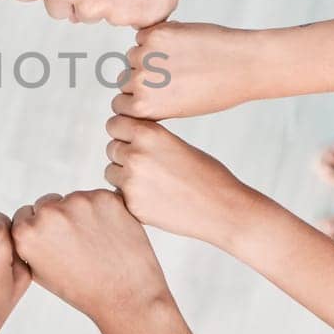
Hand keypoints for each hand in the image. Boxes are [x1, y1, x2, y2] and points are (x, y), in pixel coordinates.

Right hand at [11, 189, 168, 326]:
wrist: (125, 295)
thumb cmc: (84, 289)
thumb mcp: (40, 272)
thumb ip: (29, 243)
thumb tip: (29, 222)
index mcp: (27, 232)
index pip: (26, 214)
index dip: (41, 228)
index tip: (55, 241)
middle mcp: (49, 213)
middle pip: (48, 202)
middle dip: (60, 218)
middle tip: (78, 243)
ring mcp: (78, 202)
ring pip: (74, 199)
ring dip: (82, 214)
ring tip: (96, 243)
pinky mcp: (104, 197)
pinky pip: (98, 198)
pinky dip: (104, 211)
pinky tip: (110, 235)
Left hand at [105, 115, 249, 247]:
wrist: (222, 209)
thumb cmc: (206, 174)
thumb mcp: (175, 144)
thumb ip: (147, 139)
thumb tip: (122, 138)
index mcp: (148, 133)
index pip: (114, 125)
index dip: (123, 133)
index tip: (134, 141)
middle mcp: (135, 154)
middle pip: (111, 148)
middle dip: (124, 155)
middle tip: (148, 166)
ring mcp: (131, 182)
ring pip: (111, 172)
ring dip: (124, 176)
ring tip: (153, 182)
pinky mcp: (131, 205)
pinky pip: (118, 195)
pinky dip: (130, 197)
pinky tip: (154, 199)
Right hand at [112, 21, 262, 119]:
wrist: (243, 65)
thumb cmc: (215, 91)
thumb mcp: (177, 110)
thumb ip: (151, 103)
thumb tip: (129, 91)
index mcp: (143, 108)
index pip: (119, 102)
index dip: (136, 97)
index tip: (154, 94)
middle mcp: (140, 83)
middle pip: (124, 78)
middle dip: (141, 77)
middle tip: (171, 76)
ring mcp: (146, 57)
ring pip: (133, 55)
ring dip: (149, 56)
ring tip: (179, 60)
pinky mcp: (156, 34)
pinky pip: (143, 35)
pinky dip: (157, 38)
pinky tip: (181, 45)